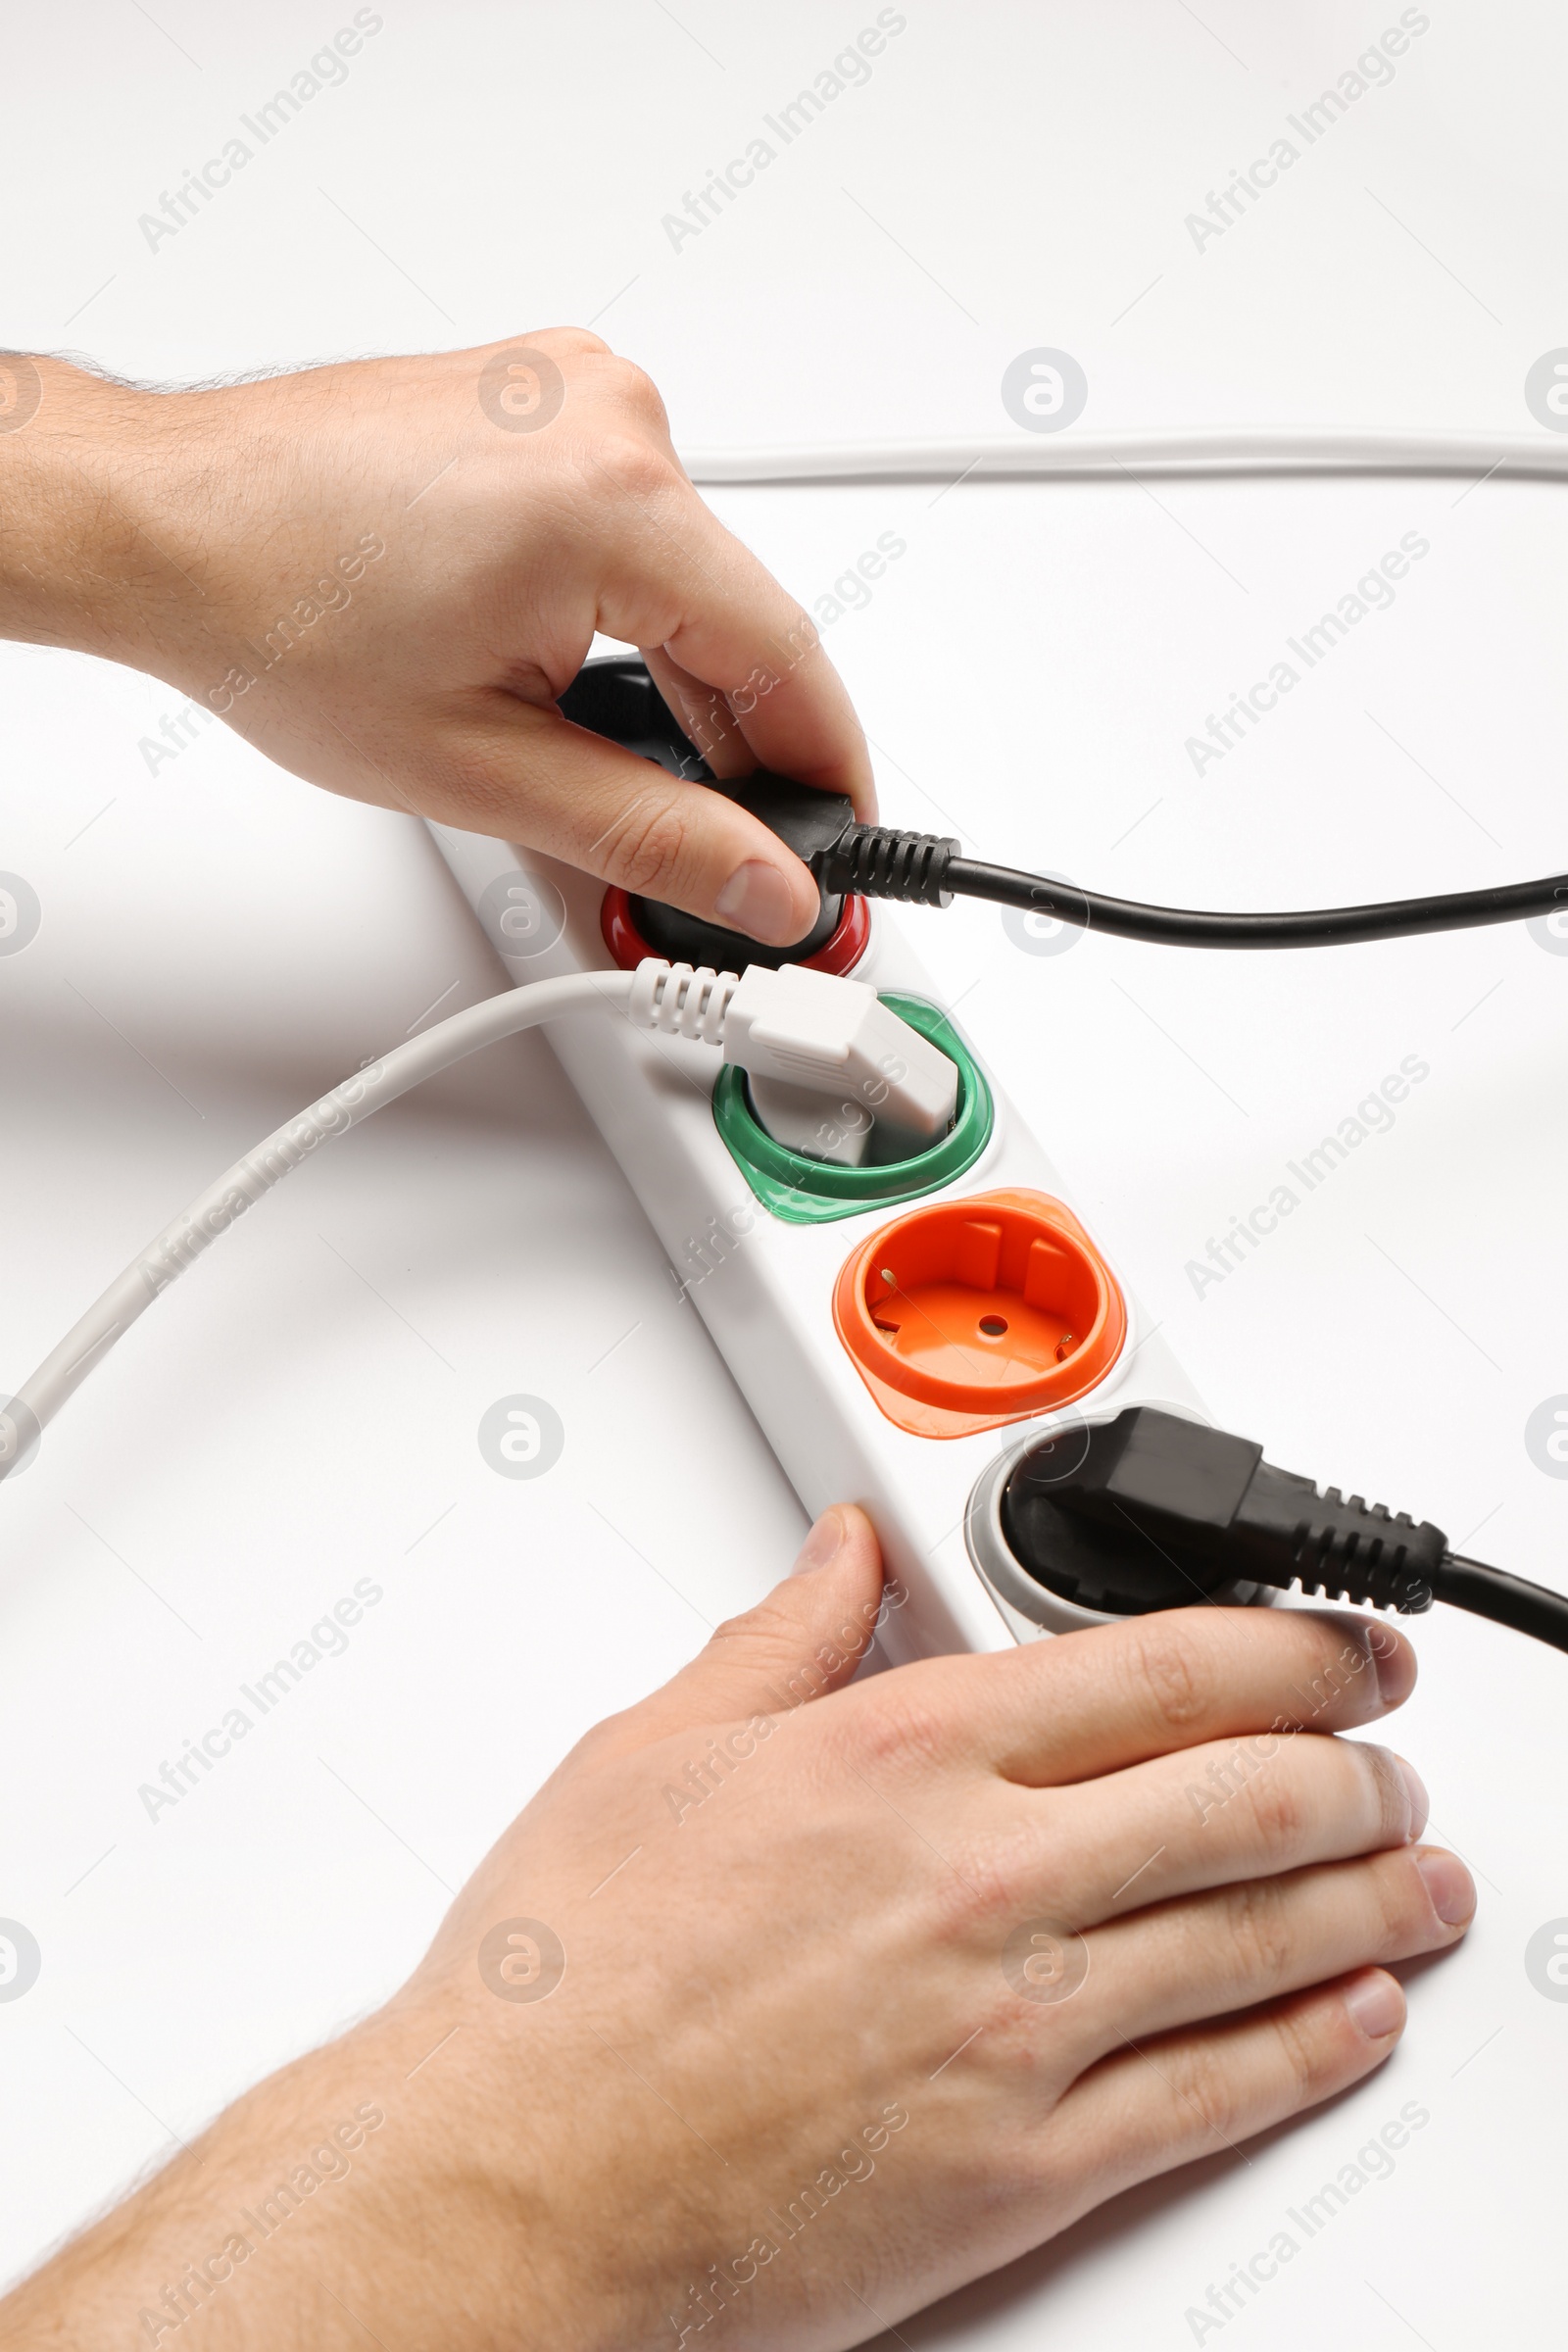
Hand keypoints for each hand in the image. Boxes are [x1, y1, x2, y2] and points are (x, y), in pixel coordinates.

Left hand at [0, 336, 872, 945]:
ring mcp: (575, 392)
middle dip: (736, 740)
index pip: (788, 654)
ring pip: (686, 570)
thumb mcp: (478, 766)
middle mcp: (612, 415)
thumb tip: (759, 882)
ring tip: (596, 756)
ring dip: (670, 672)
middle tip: (723, 846)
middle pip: (739, 614)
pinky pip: (633, 519)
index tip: (845, 839)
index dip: (829, 769)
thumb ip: (646, 836)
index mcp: (613, 498)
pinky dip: (624, 604)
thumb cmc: (269, 611)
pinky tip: (567, 672)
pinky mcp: (542, 395)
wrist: (158, 524)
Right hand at [4, 1512, 1472, 2349]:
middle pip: (1252, 1794)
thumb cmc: (567, 1983)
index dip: (1295, 1642)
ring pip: (1263, 1935)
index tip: (1345, 1641)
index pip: (1166, 1664)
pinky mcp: (1023, 2165)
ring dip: (1374, 1895)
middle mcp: (986, 1877)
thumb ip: (782, 1636)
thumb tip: (840, 1554)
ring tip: (1421, 1871)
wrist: (516, 2183)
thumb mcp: (655, 1751)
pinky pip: (1217, 2093)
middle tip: (1393, 1754)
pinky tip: (1353, 2012)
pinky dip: (1313, 2043)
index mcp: (906, 1752)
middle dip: (1359, 1765)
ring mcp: (1019, 2026)